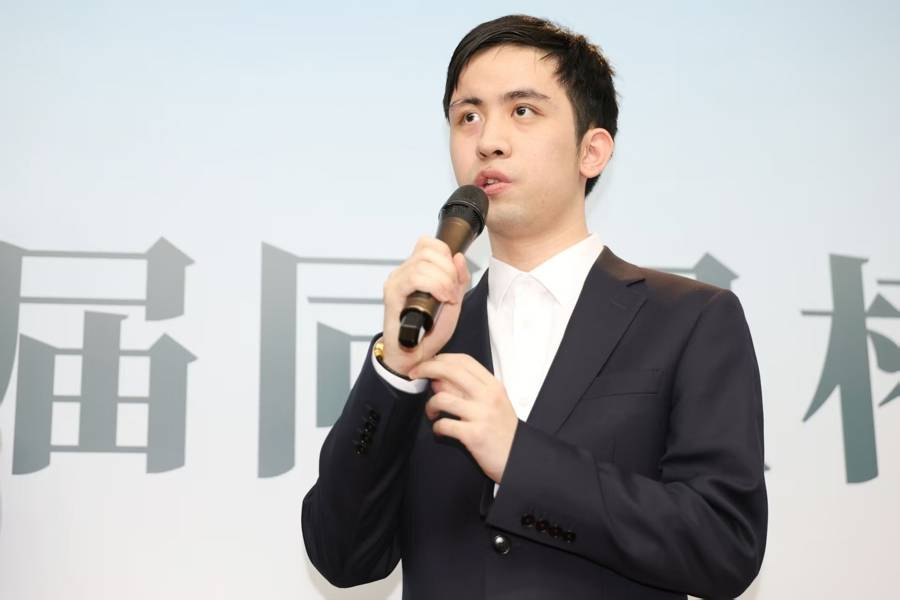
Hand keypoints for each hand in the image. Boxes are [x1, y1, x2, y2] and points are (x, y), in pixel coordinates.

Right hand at [381, 237, 469, 375]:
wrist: (413, 357)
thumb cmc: (430, 332)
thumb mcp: (453, 302)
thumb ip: (459, 279)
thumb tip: (459, 256)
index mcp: (415, 270)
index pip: (428, 243)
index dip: (446, 253)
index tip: (454, 276)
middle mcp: (402, 272)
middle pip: (427, 250)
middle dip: (449, 269)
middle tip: (453, 292)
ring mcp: (395, 282)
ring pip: (422, 263)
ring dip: (444, 280)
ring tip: (448, 298)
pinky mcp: (392, 295)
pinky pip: (414, 278)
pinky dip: (435, 286)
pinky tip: (442, 299)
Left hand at [409, 354, 518, 483]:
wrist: (519, 458)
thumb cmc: (504, 431)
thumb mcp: (493, 404)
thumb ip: (469, 390)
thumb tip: (439, 380)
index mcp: (493, 386)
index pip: (464, 361)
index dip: (442, 358)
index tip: (429, 362)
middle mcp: (488, 397)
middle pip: (451, 371)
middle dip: (427, 368)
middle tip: (415, 374)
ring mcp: (481, 415)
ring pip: (442, 398)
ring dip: (430, 405)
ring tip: (432, 413)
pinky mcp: (474, 435)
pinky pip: (444, 424)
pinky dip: (437, 427)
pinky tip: (440, 430)